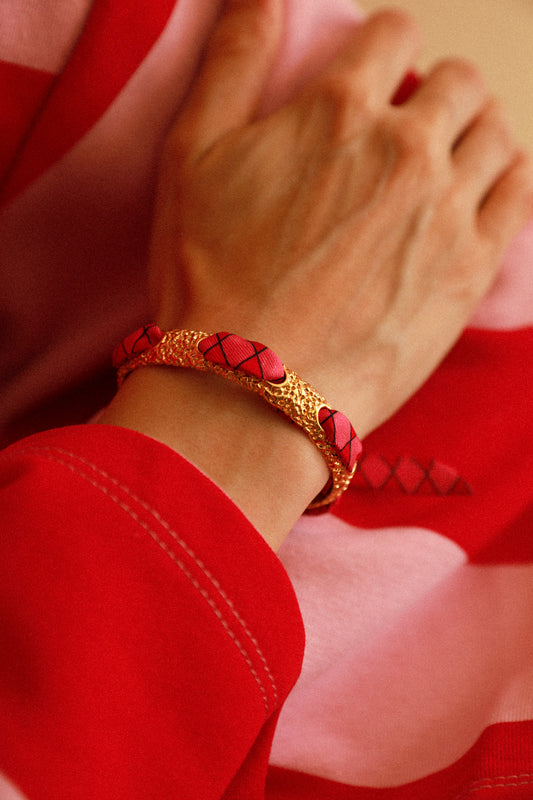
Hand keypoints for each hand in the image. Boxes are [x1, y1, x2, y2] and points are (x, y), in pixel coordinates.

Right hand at [149, 0, 532, 437]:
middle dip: (434, 89)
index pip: (392, 36)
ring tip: (444, 157)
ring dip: (473, 130)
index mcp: (338, 113)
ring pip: (495, 133)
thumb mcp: (190, 158)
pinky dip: (502, 178)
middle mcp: (405, 149)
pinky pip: (516, 194)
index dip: (383, 47)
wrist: (255, 386)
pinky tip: (474, 193)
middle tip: (407, 123)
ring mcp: (447, 211)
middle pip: (456, 81)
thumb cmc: (210, 277)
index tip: (373, 76)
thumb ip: (232, 64)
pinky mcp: (471, 269)